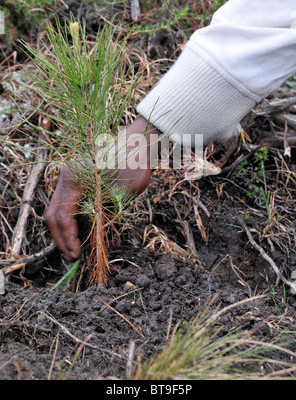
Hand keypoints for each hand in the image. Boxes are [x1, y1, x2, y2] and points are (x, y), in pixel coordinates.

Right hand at [45, 115, 161, 260]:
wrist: (138, 143)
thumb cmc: (133, 165)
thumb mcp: (122, 195)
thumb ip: (104, 216)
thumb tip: (93, 238)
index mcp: (74, 180)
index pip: (62, 217)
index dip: (68, 239)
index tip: (76, 255)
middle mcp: (66, 177)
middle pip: (53, 214)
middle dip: (61, 238)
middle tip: (72, 257)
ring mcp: (69, 176)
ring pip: (56, 209)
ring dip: (63, 230)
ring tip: (74, 247)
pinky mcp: (76, 178)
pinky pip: (65, 202)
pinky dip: (68, 219)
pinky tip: (78, 230)